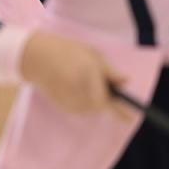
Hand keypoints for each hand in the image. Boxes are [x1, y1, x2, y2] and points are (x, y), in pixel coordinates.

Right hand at [19, 31, 135, 117]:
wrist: (36, 57)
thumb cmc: (66, 51)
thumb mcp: (91, 55)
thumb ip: (110, 71)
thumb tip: (127, 82)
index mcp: (88, 76)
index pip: (108, 101)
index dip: (121, 110)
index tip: (133, 117)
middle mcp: (78, 92)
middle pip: (101, 105)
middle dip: (105, 97)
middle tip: (100, 81)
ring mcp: (69, 102)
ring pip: (92, 108)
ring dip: (95, 98)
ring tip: (83, 79)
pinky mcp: (64, 107)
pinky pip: (82, 108)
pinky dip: (85, 100)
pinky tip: (75, 85)